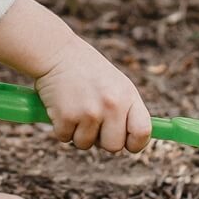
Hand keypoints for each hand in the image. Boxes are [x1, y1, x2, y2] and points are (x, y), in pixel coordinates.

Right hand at [32, 40, 151, 153]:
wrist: (55, 52)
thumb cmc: (85, 69)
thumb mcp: (114, 83)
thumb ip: (124, 109)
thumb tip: (129, 141)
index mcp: (128, 95)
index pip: (142, 132)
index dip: (135, 143)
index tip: (126, 142)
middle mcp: (112, 105)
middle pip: (114, 147)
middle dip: (101, 140)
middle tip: (91, 123)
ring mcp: (90, 112)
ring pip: (85, 144)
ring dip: (77, 133)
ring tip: (74, 108)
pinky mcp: (67, 117)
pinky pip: (64, 137)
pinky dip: (60, 127)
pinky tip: (61, 107)